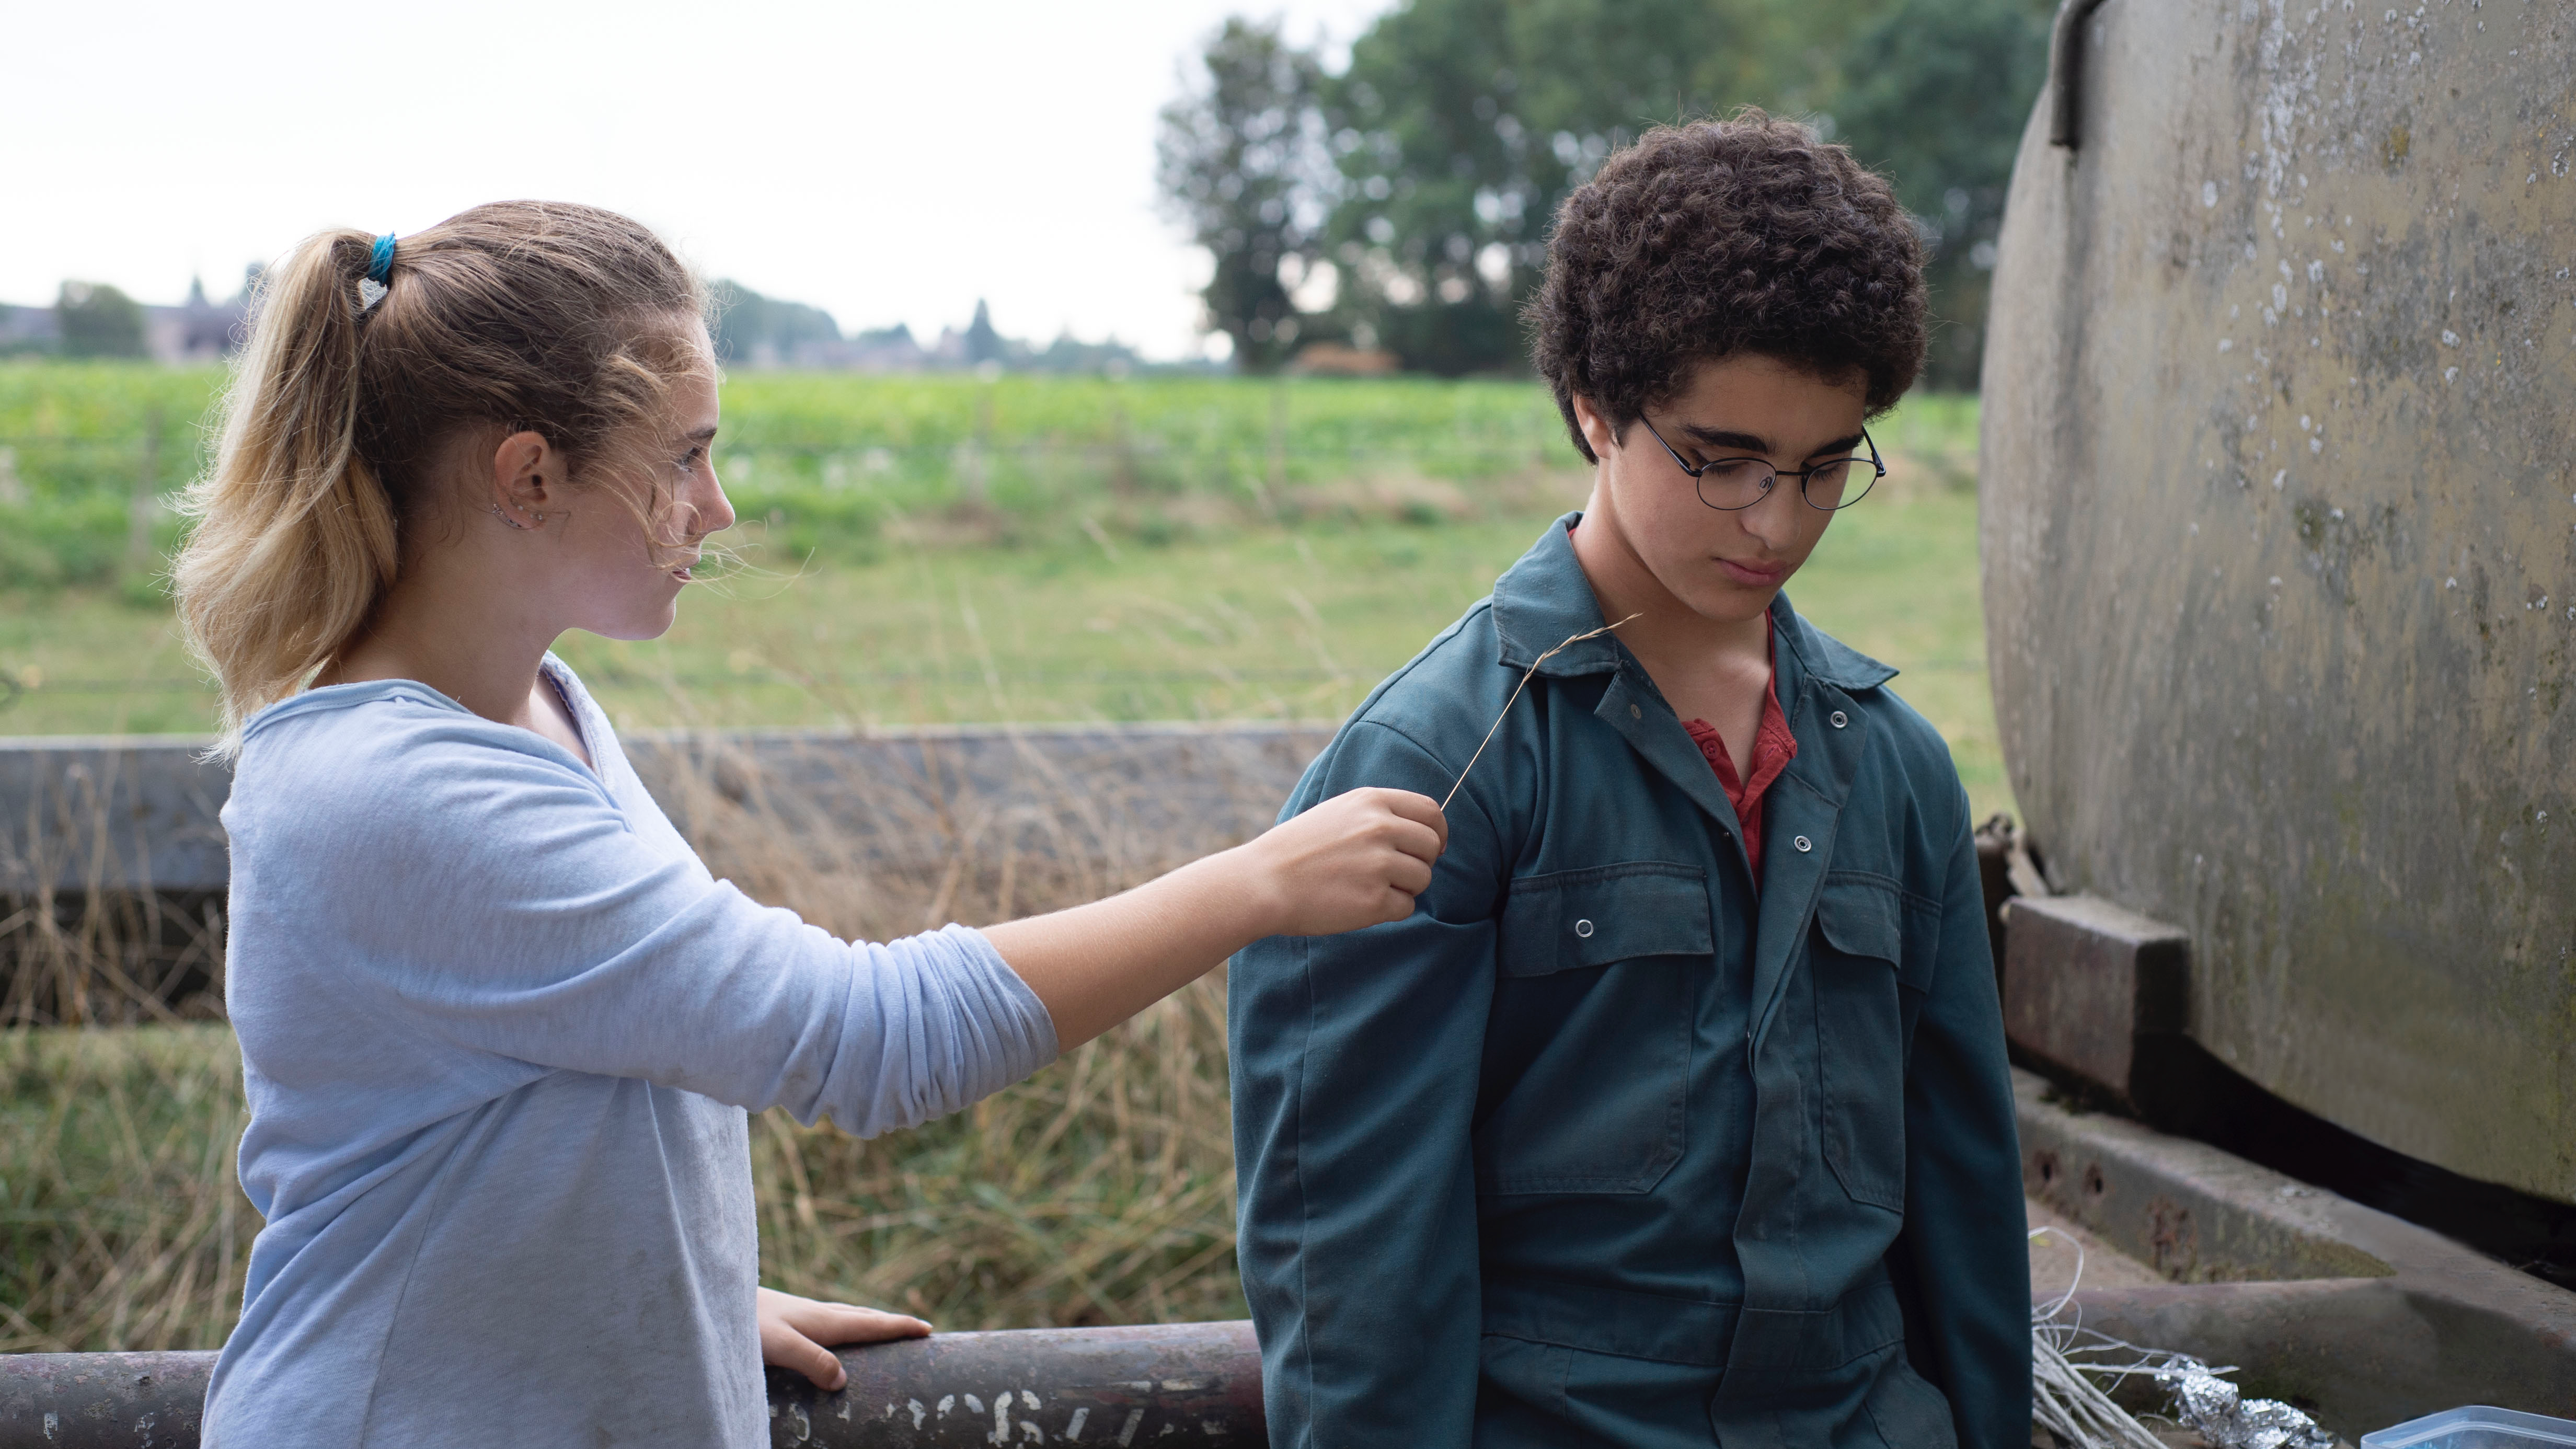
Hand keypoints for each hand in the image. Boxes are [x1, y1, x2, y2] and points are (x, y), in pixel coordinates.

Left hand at [756, 1285, 929, 1391]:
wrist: (711, 1298)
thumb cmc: (742, 1324)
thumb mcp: (779, 1346)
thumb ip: (811, 1360)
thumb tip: (842, 1380)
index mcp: (822, 1320)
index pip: (870, 1323)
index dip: (899, 1327)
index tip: (927, 1328)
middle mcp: (816, 1314)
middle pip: (862, 1316)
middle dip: (890, 1323)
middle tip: (914, 1329)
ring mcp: (801, 1314)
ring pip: (845, 1316)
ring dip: (868, 1322)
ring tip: (879, 1329)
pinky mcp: (785, 1318)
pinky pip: (828, 1320)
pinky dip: (845, 1325)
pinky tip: (830, 1333)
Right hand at [1238, 787, 1447, 936]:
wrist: (1263, 882)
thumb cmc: (1298, 850)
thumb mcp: (1339, 812)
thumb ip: (1379, 815)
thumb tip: (1426, 834)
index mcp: (1371, 802)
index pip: (1430, 811)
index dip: (1437, 831)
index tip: (1431, 847)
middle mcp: (1379, 828)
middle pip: (1431, 846)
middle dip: (1420, 862)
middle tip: (1393, 874)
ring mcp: (1379, 865)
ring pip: (1423, 878)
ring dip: (1405, 888)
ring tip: (1369, 888)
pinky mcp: (1375, 901)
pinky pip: (1406, 907)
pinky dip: (1389, 910)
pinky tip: (1360, 904)